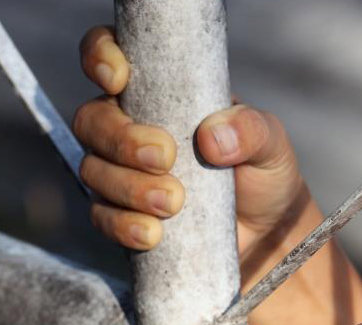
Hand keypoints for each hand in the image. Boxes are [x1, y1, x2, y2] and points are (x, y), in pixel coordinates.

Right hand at [73, 26, 312, 255]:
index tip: (119, 79)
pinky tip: (153, 233)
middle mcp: (129, 126)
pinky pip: (102, 216)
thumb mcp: (269, 143)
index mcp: (157, 89)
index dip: (99, 56)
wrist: (265, 232)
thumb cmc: (262, 172)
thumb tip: (212, 136)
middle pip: (92, 120)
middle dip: (122, 140)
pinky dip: (124, 225)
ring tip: (174, 203)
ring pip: (94, 170)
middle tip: (166, 158)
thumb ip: (250, 130)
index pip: (107, 53)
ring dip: (129, 188)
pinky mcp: (121, 215)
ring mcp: (120, 172)